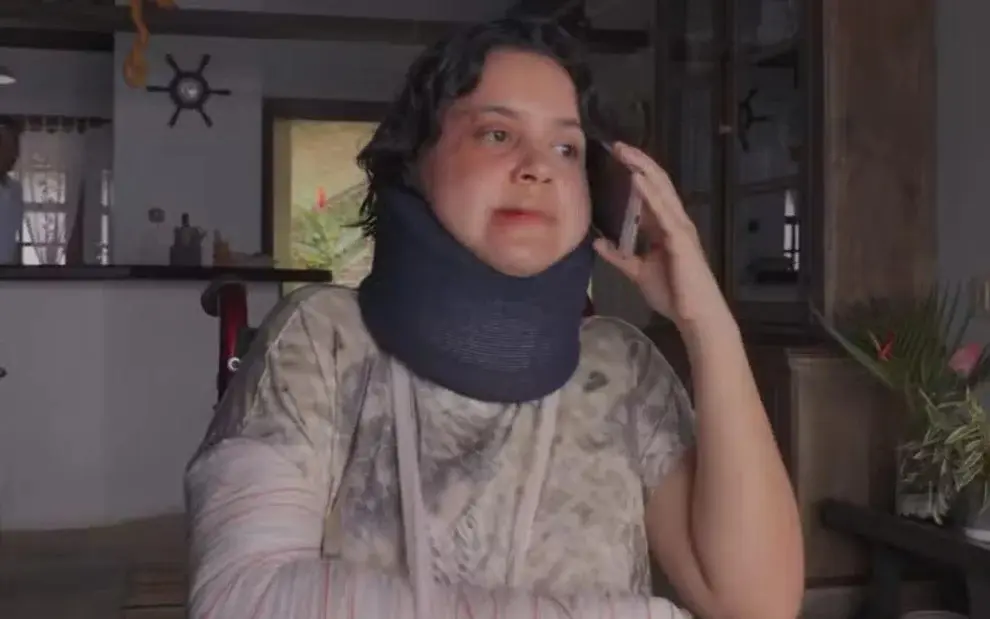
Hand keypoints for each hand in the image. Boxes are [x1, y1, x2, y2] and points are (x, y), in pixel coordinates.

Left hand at [593, 143, 731, 331]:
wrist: (694, 315)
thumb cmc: (673, 294)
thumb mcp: (638, 272)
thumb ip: (620, 257)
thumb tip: (598, 243)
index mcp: (665, 227)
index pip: (649, 193)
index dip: (635, 173)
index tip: (616, 157)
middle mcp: (674, 222)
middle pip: (656, 184)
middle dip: (637, 163)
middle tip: (617, 146)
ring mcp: (679, 228)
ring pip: (661, 191)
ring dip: (642, 170)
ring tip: (625, 153)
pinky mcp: (680, 238)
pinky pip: (663, 211)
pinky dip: (650, 194)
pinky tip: (637, 180)